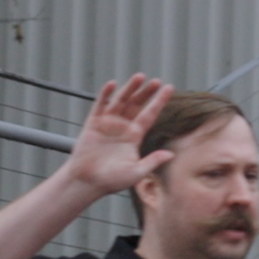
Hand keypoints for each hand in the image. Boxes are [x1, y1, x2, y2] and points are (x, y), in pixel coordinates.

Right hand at [64, 74, 174, 194]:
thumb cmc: (112, 180)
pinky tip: (113, 84)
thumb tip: (171, 155)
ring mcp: (107, 124)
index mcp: (134, 137)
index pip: (149, 115)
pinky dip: (106, 94)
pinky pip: (100, 105)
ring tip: (139, 77)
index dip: (159, 102)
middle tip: (156, 81)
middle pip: (137, 105)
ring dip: (129, 88)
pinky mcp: (93, 123)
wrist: (87, 182)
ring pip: (120, 101)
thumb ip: (152, 162)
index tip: (169, 88)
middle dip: (146, 92)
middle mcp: (122, 127)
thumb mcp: (136, 172)